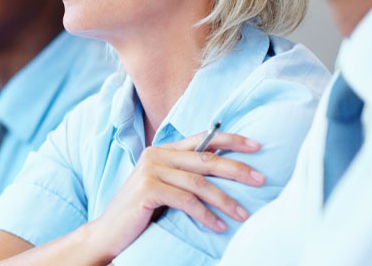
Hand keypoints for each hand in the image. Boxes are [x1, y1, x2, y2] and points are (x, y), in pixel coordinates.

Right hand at [83, 131, 264, 258]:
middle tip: (262, 180)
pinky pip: (186, 201)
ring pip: (199, 183)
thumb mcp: (166, 186)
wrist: (110, 232)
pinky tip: (218, 226)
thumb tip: (226, 169)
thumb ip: (186, 174)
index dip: (231, 140)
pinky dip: (205, 215)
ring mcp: (150, 171)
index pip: (202, 139)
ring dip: (225, 200)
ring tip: (244, 215)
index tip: (257, 146)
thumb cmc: (142, 212)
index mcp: (162, 150)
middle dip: (237, 169)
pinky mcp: (147, 189)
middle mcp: (155, 155)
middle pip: (205, 159)